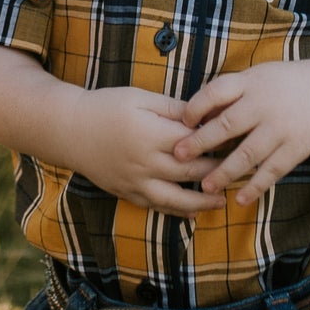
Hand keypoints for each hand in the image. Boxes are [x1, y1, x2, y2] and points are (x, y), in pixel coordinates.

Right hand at [67, 87, 226, 215]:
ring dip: (201, 202)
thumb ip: (173, 108)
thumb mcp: (140, 97)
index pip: (193, 142)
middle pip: (189, 171)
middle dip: (217, 172)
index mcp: (150, 133)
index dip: (217, 142)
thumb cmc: (105, 106)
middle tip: (240, 171)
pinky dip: (176, 211)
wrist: (69, 130)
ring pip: (175, 198)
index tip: (237, 140)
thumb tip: (204, 115)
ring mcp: (135, 181)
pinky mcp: (126, 192)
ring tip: (222, 202)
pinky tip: (193, 212)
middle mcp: (145, 162)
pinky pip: (155, 206)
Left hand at [175, 61, 309, 204]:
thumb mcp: (253, 79)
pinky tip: (240, 199)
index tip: (183, 123)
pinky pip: (272, 171)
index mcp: (250, 84)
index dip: (197, 107)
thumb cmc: (278, 87)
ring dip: (225, 171)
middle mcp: (264, 105)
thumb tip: (191, 118)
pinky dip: (256, 186)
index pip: (217, 92)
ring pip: (248, 153)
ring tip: (206, 185)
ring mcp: (281, 128)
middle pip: (228, 124)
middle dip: (202, 141)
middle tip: (179, 156)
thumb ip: (226, 96)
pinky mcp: (295, 148)